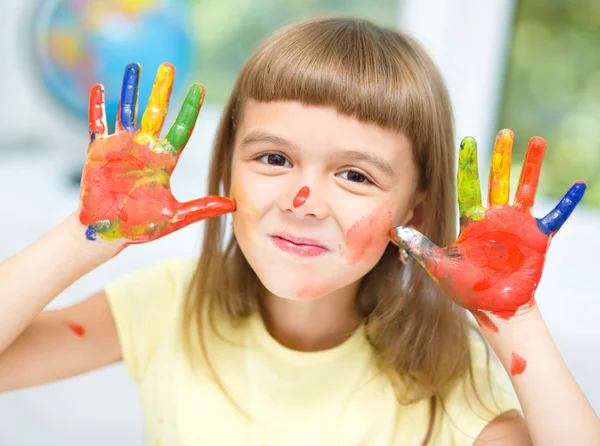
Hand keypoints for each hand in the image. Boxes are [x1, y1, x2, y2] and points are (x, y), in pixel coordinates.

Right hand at [79, 62, 234, 249]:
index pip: (181, 129)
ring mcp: (121, 147)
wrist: (109, 233)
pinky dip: (97, 106)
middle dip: (163, 90)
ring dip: (130, 89)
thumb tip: (233, 204)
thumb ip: (202, 208)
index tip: (200, 88)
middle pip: (156, 113)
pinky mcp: (98, 151)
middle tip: (169, 66)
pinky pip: (98, 124)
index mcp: (164, 162)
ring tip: (135, 66)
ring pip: (127, 111)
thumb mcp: (175, 216)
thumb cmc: (141, 226)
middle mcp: (144, 149)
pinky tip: (99, 88)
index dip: (190, 109)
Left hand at [390, 129, 584, 324]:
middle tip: (503, 131)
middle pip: (498, 180)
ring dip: (532, 166)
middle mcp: (495, 217)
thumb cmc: (466, 287)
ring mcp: (518, 225)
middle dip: (500, 156)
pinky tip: (577, 185)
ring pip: (525, 189)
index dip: (468, 165)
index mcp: (472, 221)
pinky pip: (555, 217)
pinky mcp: (537, 238)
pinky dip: (566, 203)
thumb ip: (420, 247)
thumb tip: (394, 232)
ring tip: (536, 140)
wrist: (493, 306)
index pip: (468, 186)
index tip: (467, 140)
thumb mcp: (439, 266)